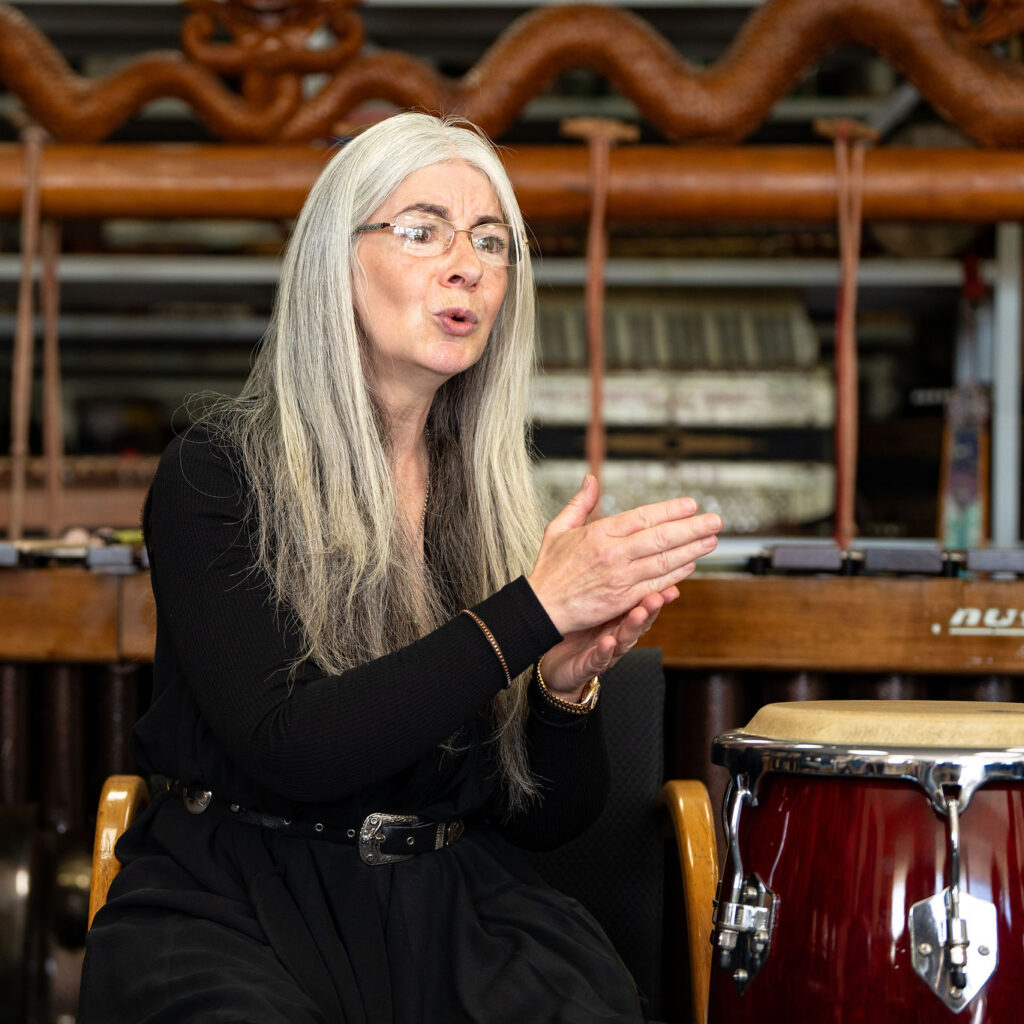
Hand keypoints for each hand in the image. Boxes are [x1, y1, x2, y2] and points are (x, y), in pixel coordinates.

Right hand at [527, 475, 720, 636]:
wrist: (542, 607)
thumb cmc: (549, 569)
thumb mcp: (558, 529)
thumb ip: (579, 504)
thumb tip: (591, 480)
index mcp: (598, 533)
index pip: (643, 517)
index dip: (670, 510)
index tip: (690, 505)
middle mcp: (613, 554)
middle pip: (661, 537)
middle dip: (692, 528)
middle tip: (715, 520)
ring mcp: (620, 577)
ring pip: (664, 561)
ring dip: (692, 549)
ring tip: (711, 540)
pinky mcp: (623, 599)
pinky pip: (656, 584)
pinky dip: (676, 574)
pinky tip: (691, 564)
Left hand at [539, 586, 677, 697]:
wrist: (556, 666)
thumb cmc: (576, 632)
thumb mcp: (592, 607)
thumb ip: (607, 588)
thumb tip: (617, 558)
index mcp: (619, 619)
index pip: (640, 603)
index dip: (656, 593)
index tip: (669, 581)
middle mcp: (618, 636)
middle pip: (638, 622)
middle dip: (650, 608)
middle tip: (659, 595)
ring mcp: (606, 652)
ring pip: (624, 640)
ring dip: (632, 627)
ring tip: (640, 612)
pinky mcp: (589, 666)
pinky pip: (598, 659)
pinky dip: (605, 651)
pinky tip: (608, 642)